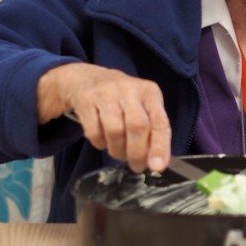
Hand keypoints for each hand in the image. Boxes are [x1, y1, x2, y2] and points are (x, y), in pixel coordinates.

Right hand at [37, 63, 170, 172]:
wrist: (87, 78)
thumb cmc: (122, 98)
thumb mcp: (142, 107)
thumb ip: (152, 130)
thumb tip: (156, 162)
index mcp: (149, 92)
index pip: (159, 121)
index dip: (159, 146)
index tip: (157, 166)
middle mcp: (129, 89)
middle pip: (137, 126)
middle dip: (137, 152)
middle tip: (137, 166)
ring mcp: (106, 93)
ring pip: (115, 130)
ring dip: (117, 150)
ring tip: (118, 152)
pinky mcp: (85, 100)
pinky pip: (94, 131)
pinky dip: (100, 143)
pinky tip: (103, 140)